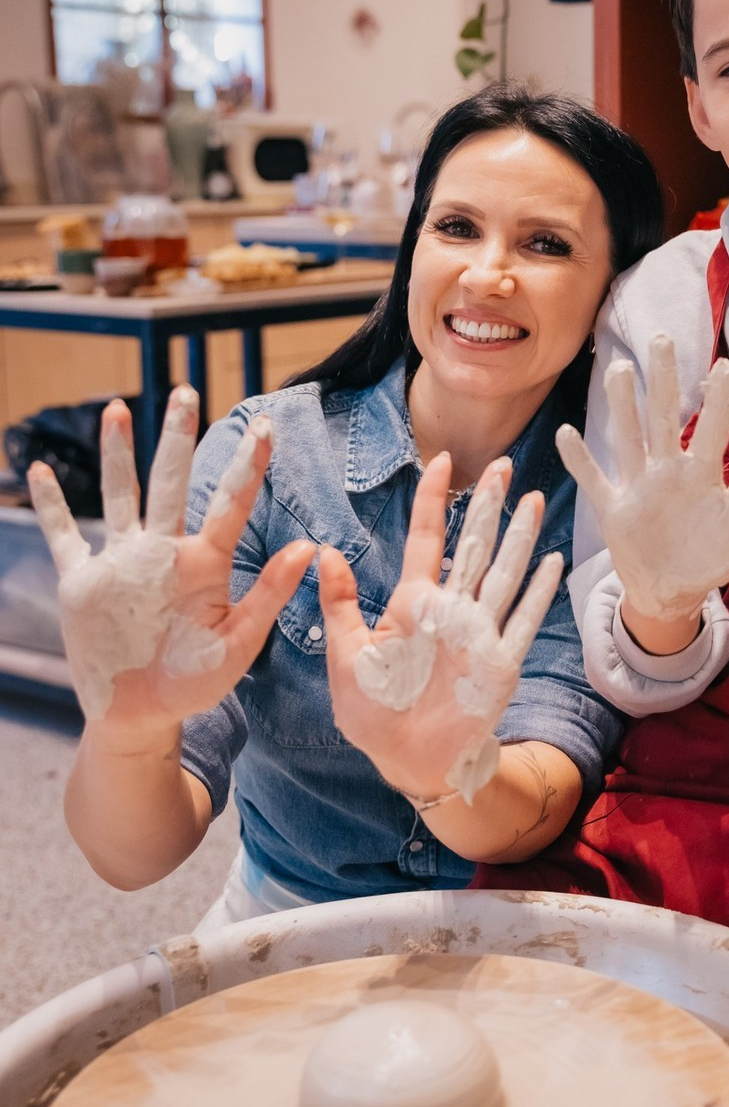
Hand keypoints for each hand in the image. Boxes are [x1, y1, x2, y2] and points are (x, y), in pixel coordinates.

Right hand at [28, 391, 312, 734]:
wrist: (142, 716)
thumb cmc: (196, 685)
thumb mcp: (238, 644)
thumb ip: (268, 596)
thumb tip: (308, 548)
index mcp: (203, 564)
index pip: (230, 502)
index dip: (249, 464)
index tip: (267, 425)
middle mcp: (162, 552)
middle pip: (169, 481)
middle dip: (176, 436)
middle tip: (186, 390)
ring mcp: (121, 564)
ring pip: (120, 494)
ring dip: (117, 453)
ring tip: (118, 409)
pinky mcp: (84, 584)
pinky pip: (65, 536)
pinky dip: (52, 506)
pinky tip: (41, 472)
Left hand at [319, 455, 562, 803]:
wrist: (407, 761)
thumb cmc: (373, 713)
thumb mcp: (345, 656)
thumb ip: (339, 605)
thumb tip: (323, 552)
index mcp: (413, 603)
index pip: (427, 538)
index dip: (433, 500)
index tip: (442, 461)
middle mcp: (452, 610)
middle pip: (475, 544)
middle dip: (488, 504)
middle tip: (503, 465)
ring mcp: (479, 633)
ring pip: (504, 572)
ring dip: (519, 536)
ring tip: (533, 498)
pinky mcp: (499, 662)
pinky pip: (523, 620)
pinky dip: (538, 592)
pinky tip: (552, 562)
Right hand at [556, 334, 728, 625]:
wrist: (675, 593)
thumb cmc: (710, 554)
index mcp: (700, 474)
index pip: (710, 428)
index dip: (716, 399)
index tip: (724, 365)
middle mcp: (667, 471)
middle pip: (662, 417)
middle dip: (663, 379)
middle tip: (663, 339)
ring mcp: (637, 487)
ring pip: (627, 438)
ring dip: (621, 406)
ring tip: (618, 369)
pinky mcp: (613, 510)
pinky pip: (593, 480)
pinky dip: (579, 460)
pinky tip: (567, 432)